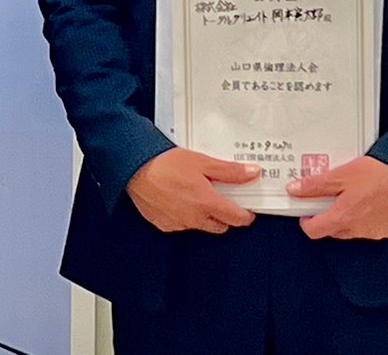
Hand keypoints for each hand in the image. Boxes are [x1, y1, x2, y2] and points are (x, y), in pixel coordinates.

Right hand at [125, 147, 258, 233]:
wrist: (134, 167)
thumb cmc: (166, 163)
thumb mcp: (202, 162)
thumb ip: (229, 171)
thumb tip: (252, 173)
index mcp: (208, 203)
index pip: (238, 219)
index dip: (245, 215)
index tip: (246, 209)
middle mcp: (195, 218)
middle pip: (221, 226)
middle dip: (223, 215)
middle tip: (217, 197)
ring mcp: (179, 224)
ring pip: (200, 225)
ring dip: (202, 215)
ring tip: (193, 195)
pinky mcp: (164, 224)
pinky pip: (181, 224)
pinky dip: (183, 215)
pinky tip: (176, 199)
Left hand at [290, 155, 387, 240]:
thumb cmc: (376, 174)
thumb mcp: (339, 175)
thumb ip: (315, 186)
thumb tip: (294, 190)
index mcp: (343, 218)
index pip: (314, 232)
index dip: (306, 221)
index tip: (306, 210)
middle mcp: (358, 231)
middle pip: (332, 231)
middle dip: (327, 216)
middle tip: (329, 197)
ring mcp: (375, 233)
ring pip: (351, 230)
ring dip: (346, 218)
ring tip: (351, 196)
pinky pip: (369, 229)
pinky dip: (365, 219)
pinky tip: (369, 201)